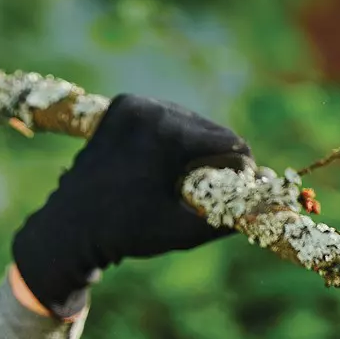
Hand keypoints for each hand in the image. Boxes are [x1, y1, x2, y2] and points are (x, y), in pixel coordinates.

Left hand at [10, 94, 253, 318]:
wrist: (69, 229)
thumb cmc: (126, 234)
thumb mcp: (183, 229)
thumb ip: (228, 216)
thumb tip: (270, 205)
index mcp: (166, 134)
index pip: (228, 143)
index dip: (241, 169)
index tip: (241, 190)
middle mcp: (149, 109)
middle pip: (209, 129)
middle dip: (217, 158)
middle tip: (215, 187)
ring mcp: (132, 104)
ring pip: (188, 121)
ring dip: (195, 146)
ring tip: (188, 179)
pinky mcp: (121, 106)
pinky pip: (163, 118)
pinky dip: (171, 137)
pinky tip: (165, 164)